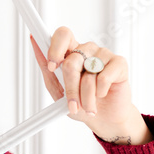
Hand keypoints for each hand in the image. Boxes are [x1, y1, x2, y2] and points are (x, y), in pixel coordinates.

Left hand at [29, 27, 152, 144]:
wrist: (103, 119)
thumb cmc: (80, 103)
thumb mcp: (57, 89)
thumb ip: (46, 66)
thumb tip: (34, 41)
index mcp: (71, 52)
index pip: (62, 35)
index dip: (55, 48)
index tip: (52, 66)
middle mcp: (87, 50)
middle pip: (72, 59)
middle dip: (70, 86)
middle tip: (72, 102)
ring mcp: (104, 54)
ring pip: (88, 72)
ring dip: (86, 95)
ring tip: (88, 105)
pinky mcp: (119, 63)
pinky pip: (104, 77)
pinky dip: (100, 92)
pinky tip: (103, 94)